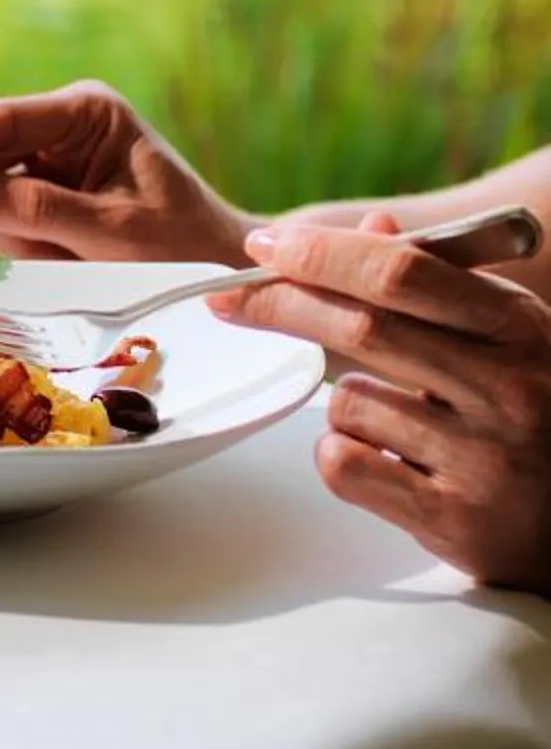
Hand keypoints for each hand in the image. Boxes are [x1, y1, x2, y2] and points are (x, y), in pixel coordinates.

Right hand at [0, 81, 253, 264]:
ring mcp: (52, 157)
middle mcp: (63, 125)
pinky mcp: (45, 189)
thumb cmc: (180, 244)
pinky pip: (3, 213)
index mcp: (87, 113)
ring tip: (61, 258)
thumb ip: (34, 211)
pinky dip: (17, 242)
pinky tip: (53, 257)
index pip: (1, 120)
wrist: (219, 270)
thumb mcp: (110, 233)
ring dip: (10, 233)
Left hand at [222, 213, 550, 595]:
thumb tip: (369, 229)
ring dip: (346, 404)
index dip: (322, 253)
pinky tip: (389, 464)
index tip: (264, 245)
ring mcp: (486, 458)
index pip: (404, 272)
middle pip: (362, 327)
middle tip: (229, 300)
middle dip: (281, 305)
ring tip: (401, 423)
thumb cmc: (538, 414)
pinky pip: (346, 465)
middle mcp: (510, 389)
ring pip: (349, 403)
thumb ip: (437, 284)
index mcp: (520, 330)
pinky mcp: (457, 519)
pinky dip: (344, 457)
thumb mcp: (507, 336)